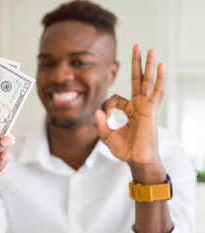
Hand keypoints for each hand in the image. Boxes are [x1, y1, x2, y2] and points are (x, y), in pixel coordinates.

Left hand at [95, 44, 165, 182]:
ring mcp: (145, 106)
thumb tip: (97, 111)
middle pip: (137, 79)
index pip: (115, 98)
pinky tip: (161, 65)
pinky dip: (159, 78)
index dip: (106, 104)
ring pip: (147, 81)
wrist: (137, 160)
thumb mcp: (107, 136)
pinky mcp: (151, 110)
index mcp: (128, 110)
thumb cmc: (125, 150)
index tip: (104, 115)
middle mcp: (138, 105)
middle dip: (136, 62)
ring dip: (148, 65)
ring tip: (151, 49)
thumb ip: (101, 124)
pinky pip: (156, 91)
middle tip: (137, 45)